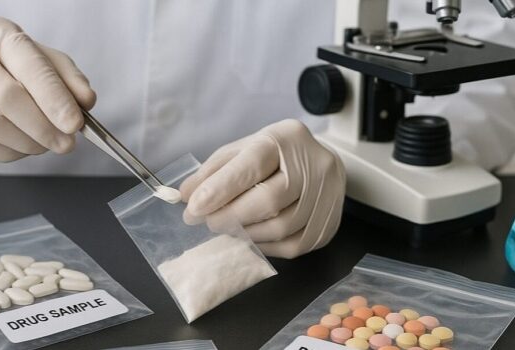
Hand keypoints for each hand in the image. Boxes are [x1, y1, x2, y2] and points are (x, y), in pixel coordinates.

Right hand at [0, 16, 95, 160]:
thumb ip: (66, 77)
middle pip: (9, 98)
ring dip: (30, 143)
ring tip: (46, 143)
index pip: (30, 67)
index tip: (75, 123)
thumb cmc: (2, 68)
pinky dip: (12, 151)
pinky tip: (23, 145)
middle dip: (44, 127)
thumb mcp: (39, 59)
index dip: (54, 98)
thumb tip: (86, 101)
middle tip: (67, 142)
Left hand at [180, 119, 345, 258]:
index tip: (194, 207)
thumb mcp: (243, 150)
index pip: (252, 165)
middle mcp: (314, 164)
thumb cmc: (275, 156)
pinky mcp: (329, 223)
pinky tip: (251, 237)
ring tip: (228, 228)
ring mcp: (328, 195)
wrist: (321, 161)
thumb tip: (185, 196)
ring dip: (245, 234)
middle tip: (208, 222)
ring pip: (280, 227)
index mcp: (286, 138)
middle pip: (268, 200)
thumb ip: (214, 171)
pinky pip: (293, 246)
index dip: (220, 189)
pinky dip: (265, 246)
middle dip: (230, 216)